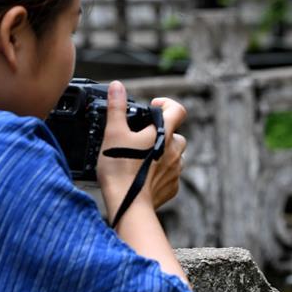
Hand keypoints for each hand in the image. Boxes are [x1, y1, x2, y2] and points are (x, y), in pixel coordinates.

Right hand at [97, 81, 185, 221]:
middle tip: (142, 137)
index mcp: (164, 134)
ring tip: (142, 157)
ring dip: (163, 153)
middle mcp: (175, 151)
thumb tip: (117, 86)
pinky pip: (170, 175)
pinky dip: (161, 172)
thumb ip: (116, 108)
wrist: (128, 205)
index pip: (178, 110)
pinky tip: (144, 175)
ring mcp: (176, 170)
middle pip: (175, 134)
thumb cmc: (120, 169)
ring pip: (175, 155)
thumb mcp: (113, 133)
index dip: (167, 104)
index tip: (154, 106)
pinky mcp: (172, 187)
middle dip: (162, 132)